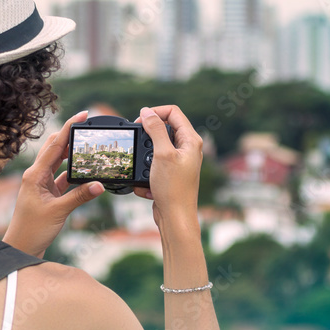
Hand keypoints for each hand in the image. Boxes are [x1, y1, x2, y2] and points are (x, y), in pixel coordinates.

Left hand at [3, 110, 104, 257]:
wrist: (21, 247)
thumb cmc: (32, 230)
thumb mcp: (58, 211)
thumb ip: (79, 196)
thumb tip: (100, 184)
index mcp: (35, 175)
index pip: (54, 145)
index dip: (69, 128)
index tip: (82, 115)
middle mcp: (36, 176)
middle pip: (55, 149)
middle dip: (71, 136)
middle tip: (88, 127)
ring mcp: (42, 185)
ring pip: (59, 163)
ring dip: (72, 154)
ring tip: (88, 145)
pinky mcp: (48, 194)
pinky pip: (63, 178)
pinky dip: (74, 173)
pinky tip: (85, 171)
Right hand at [132, 105, 202, 227]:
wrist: (175, 218)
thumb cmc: (173, 188)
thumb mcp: (162, 154)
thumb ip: (155, 130)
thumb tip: (147, 112)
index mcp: (191, 140)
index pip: (173, 112)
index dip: (155, 112)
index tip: (140, 120)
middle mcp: (188, 149)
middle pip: (164, 129)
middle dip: (147, 138)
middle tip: (138, 145)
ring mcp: (180, 161)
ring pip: (156, 149)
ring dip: (145, 160)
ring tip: (146, 174)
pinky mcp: (171, 173)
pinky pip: (154, 166)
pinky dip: (147, 174)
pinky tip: (148, 187)